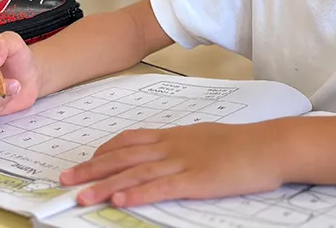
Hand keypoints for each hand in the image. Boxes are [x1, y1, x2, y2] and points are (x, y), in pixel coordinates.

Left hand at [60, 121, 287, 206]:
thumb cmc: (244, 144)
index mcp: (176, 135)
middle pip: (123, 156)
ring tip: (81, 196)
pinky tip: (120, 200)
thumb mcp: (207, 137)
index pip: (131, 139)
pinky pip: (161, 187)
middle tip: (65, 180)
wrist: (270, 145)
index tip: (87, 160)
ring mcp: (184, 163)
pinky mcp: (197, 181)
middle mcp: (173, 146)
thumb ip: (184, 145)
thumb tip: (168, 152)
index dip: (105, 151)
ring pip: (135, 173)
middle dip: (91, 169)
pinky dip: (138, 194)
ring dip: (105, 185)